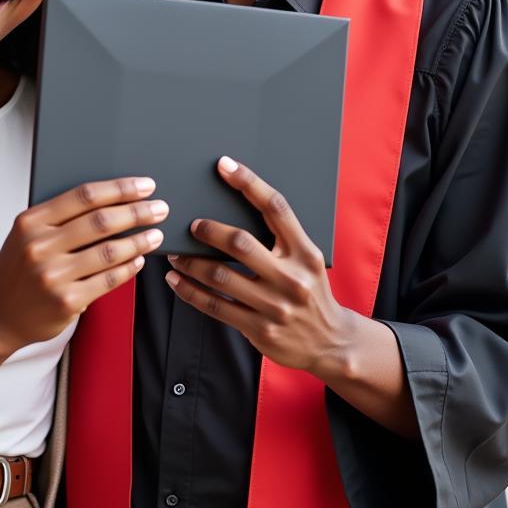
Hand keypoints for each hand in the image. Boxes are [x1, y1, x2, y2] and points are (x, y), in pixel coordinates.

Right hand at [0, 177, 167, 358]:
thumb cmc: (18, 269)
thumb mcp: (27, 234)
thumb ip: (59, 218)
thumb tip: (112, 202)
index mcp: (31, 221)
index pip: (84, 196)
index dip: (119, 189)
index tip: (144, 185)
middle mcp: (40, 246)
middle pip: (101, 221)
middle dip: (137, 212)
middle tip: (159, 208)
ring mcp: (53, 276)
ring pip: (109, 252)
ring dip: (139, 241)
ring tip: (155, 234)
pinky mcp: (66, 301)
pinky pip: (108, 280)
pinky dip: (129, 268)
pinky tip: (139, 260)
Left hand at [166, 156, 352, 376]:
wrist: (331, 342)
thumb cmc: (310, 290)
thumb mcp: (306, 260)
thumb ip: (279, 238)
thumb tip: (231, 205)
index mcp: (305, 253)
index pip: (276, 208)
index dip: (249, 183)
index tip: (224, 165)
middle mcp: (292, 278)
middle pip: (240, 243)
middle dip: (209, 230)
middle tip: (191, 225)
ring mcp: (275, 306)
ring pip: (220, 276)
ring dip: (190, 263)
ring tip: (175, 255)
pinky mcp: (259, 329)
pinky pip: (214, 306)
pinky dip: (189, 291)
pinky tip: (176, 280)